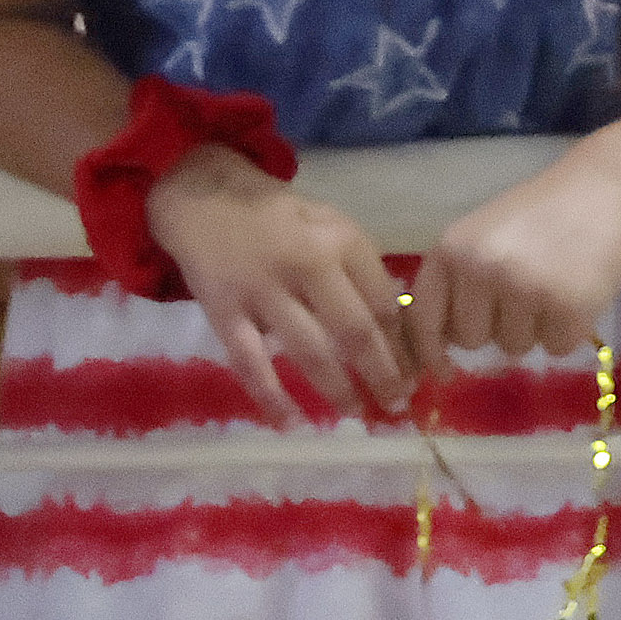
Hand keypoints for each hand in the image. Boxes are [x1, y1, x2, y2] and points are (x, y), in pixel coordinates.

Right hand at [146, 145, 412, 424]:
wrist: (204, 196)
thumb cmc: (280, 218)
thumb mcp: (331, 225)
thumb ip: (360, 269)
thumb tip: (397, 327)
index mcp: (340, 241)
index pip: (383, 302)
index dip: (403, 344)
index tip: (416, 372)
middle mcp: (306, 265)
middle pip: (355, 332)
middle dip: (382, 374)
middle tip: (397, 404)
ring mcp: (262, 291)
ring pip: (310, 352)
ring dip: (338, 390)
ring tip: (357, 415)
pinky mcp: (223, 312)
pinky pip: (251, 364)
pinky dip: (272, 398)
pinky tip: (291, 423)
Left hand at [408, 153, 620, 380]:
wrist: (607, 190)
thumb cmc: (543, 213)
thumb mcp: (483, 236)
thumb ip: (457, 279)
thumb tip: (439, 343)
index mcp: (452, 250)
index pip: (422, 317)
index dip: (429, 351)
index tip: (442, 371)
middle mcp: (481, 271)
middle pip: (470, 339)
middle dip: (495, 327)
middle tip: (524, 293)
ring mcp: (525, 290)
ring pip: (514, 347)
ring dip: (535, 328)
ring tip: (555, 285)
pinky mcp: (568, 308)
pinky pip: (556, 348)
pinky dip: (568, 330)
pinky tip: (578, 294)